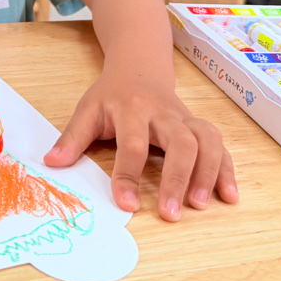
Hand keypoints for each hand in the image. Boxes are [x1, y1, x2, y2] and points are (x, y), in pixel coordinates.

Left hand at [43, 71, 237, 220]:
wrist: (140, 68)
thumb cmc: (112, 94)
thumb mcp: (88, 109)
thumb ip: (72, 137)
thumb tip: (51, 163)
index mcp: (132, 109)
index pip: (133, 144)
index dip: (129, 175)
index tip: (126, 205)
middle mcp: (164, 113)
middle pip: (180, 141)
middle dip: (177, 177)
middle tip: (171, 213)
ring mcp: (186, 119)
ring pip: (207, 141)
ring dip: (207, 173)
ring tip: (199, 205)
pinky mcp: (199, 128)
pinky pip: (220, 146)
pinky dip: (227, 170)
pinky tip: (228, 196)